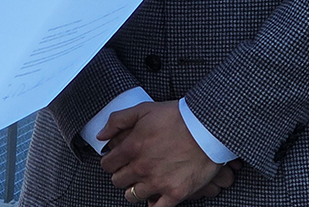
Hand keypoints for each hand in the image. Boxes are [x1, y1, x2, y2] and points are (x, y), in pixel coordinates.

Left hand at [98, 101, 234, 204]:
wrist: (207, 127)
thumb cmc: (177, 116)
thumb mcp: (143, 110)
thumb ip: (117, 121)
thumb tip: (100, 135)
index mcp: (132, 148)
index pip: (108, 164)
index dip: (110, 161)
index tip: (117, 160)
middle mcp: (142, 168)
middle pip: (118, 181)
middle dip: (121, 174)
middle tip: (130, 169)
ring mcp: (158, 182)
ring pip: (132, 196)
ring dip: (134, 189)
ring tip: (142, 182)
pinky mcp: (175, 193)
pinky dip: (152, 204)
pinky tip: (154, 197)